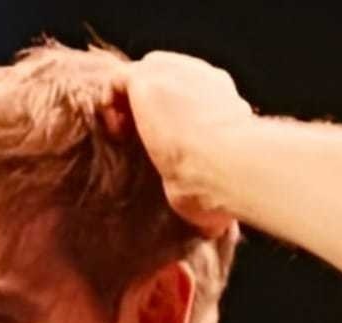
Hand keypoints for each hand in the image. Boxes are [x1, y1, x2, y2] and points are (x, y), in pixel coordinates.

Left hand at [98, 50, 251, 234]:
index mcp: (225, 100)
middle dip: (150, 105)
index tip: (166, 147)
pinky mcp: (150, 78)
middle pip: (166, 78)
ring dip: (129, 102)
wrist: (226, 165)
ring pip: (142, 75)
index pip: (193, 95)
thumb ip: (211, 192)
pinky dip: (112, 101)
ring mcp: (175, 73)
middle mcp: (203, 78)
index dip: (173, 117)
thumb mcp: (221, 185)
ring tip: (124, 135)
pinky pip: (119, 79)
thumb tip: (215, 230)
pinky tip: (117, 132)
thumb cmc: (229, 183)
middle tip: (139, 139)